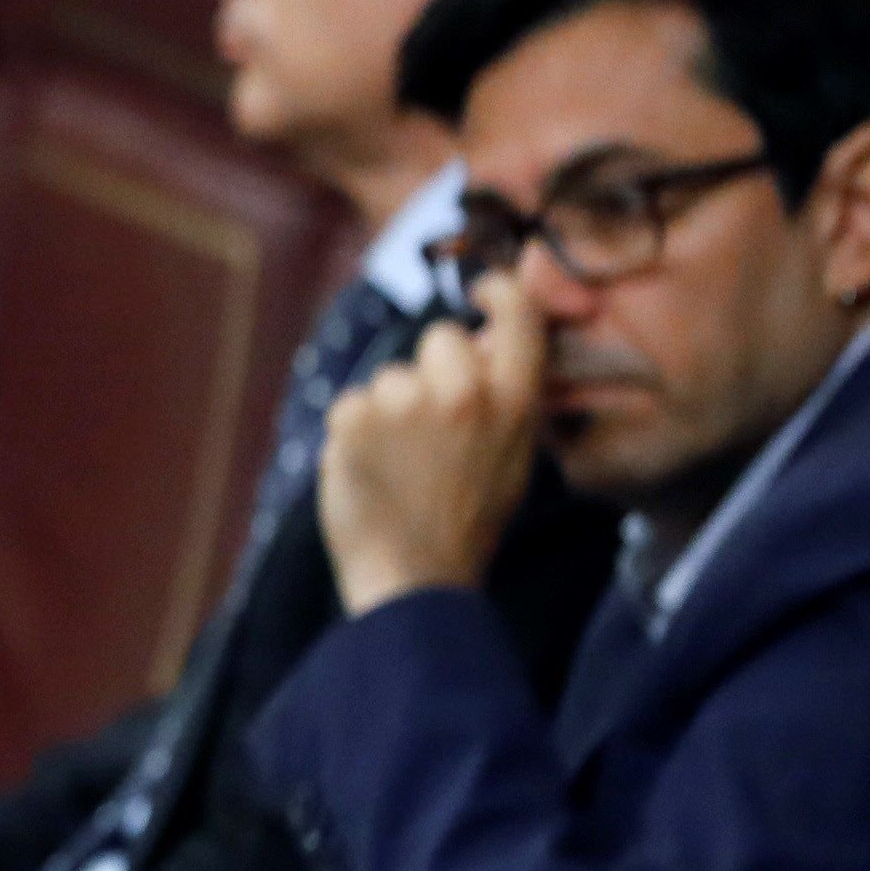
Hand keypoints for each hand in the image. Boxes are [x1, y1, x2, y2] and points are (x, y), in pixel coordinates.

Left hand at [318, 272, 549, 616]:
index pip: (518, 313)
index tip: (481, 290)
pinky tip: (372, 472)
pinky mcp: (355, 415)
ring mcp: (406, 400)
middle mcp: (465, 391)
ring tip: (401, 466)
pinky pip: (350, 404)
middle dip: (429, 370)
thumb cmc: (466, 521)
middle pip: (439, 337)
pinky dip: (353, 434)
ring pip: (389, 377)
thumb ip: (502, 396)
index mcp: (515, 401)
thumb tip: (484, 337)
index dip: (499, 291)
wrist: (418, 581)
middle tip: (431, 429)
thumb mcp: (511, 456)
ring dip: (387, 410)